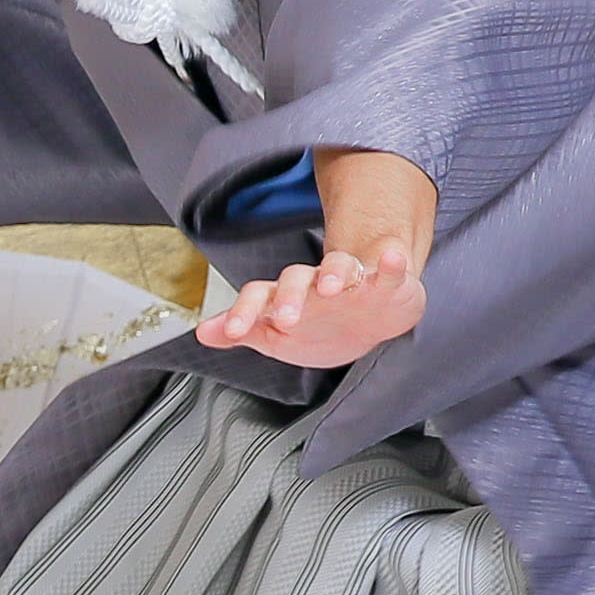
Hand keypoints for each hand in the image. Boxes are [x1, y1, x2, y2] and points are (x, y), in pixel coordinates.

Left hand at [195, 146, 435, 368]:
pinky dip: (390, 263)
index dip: (242, 312)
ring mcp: (351, 280)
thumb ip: (244, 331)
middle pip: (297, 279)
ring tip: (331, 286)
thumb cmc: (319, 327)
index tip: (231, 333)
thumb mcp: (277, 336)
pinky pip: (388, 269)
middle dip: (290, 298)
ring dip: (334, 274)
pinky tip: (391, 258)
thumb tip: (202, 332)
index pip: (259, 295)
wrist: (368, 322)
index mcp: (286, 297)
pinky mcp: (385, 282)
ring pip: (340, 267)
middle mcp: (315, 283)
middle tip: (287, 320)